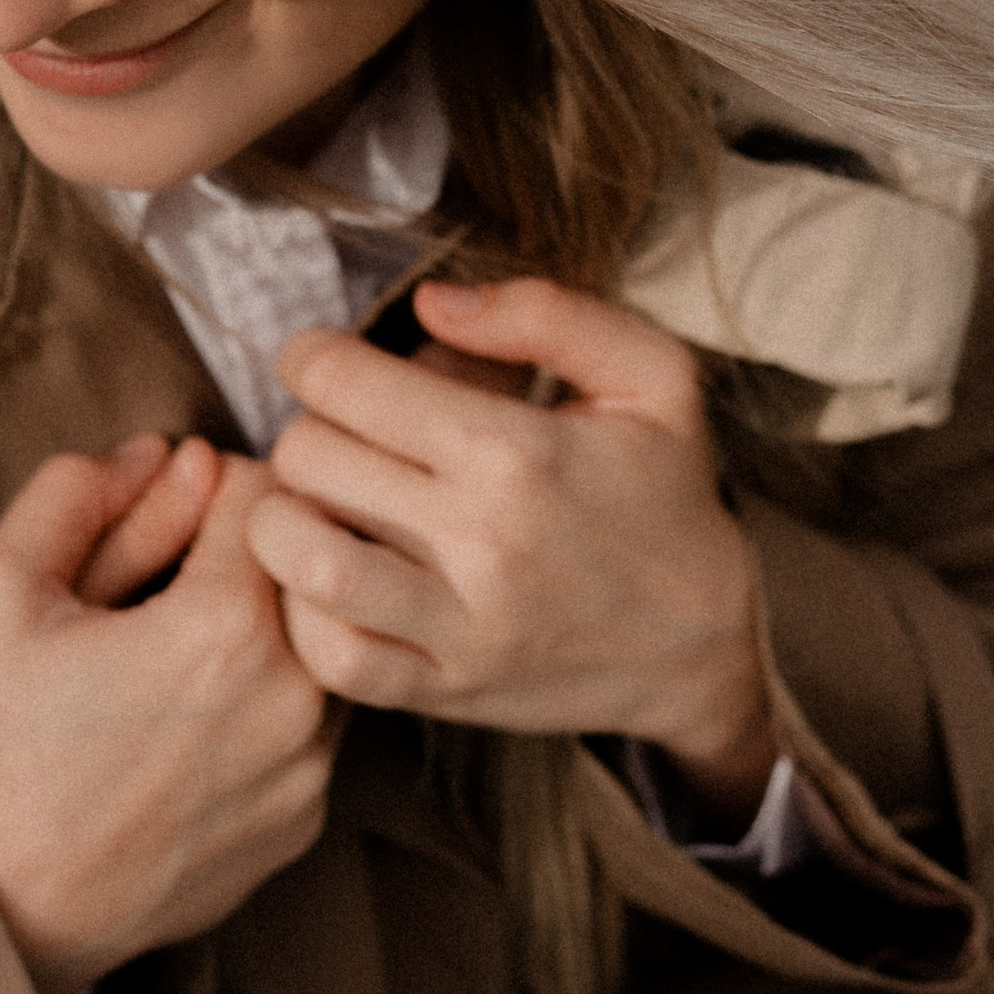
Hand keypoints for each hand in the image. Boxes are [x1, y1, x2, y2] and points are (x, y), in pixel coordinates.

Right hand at [0, 434, 332, 993]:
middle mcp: (296, 700)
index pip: (270, 488)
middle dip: (246, 556)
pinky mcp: (303, 825)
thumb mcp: (0, 591)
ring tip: (171, 661)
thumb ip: (81, 496)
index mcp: (228, 627)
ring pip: (319, 647)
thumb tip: (163, 451)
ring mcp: (308, 772)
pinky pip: (308, 731)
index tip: (162, 513)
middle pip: (308, 567)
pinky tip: (185, 734)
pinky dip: (265, 712)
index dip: (209, 484)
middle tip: (163, 586)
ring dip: (267, 633)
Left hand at [247, 277, 775, 806]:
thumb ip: (547, 314)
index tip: (321, 361)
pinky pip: (331, 657)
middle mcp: (480, 540)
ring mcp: (458, 626)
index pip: (346, 383)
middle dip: (309, 428)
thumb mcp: (651, 378)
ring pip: (301, 558)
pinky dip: (305, 616)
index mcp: (518, 451)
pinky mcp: (445, 691)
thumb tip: (432, 303)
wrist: (707, 642)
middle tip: (339, 433)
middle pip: (310, 458)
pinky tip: (332, 580)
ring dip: (286, 519)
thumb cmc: (666, 496)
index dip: (313, 357)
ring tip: (318, 504)